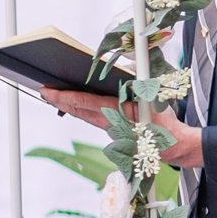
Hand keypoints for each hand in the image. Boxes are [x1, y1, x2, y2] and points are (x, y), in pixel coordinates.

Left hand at [38, 87, 203, 170]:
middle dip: (59, 100)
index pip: (84, 103)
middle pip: (78, 110)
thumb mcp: (152, 99)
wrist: (173, 146)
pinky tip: (77, 104)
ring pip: (84, 115)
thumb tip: (123, 71)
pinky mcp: (113, 132)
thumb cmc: (163, 123)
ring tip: (53, 95)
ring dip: (68, 105)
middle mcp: (108, 123)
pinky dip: (83, 110)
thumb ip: (136, 83)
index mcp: (116, 114)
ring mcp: (109, 129)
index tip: (48, 91)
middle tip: (43, 90)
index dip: (64, 96)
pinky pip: (93, 119)